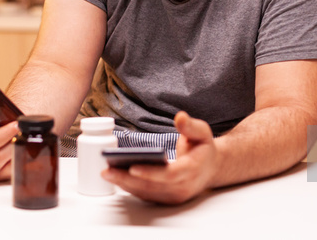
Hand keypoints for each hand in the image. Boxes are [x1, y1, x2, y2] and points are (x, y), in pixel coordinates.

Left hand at [101, 111, 218, 204]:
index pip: (169, 175)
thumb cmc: (203, 149)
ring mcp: (173, 196)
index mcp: (192, 170)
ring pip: (146, 193)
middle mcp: (182, 187)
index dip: (150, 173)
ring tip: (106, 172)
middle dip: (128, 179)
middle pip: (152, 187)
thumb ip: (191, 126)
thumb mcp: (203, 133)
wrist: (210, 169)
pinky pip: (145, 194)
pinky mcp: (165, 198)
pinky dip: (129, 187)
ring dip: (125, 184)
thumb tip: (180, 117)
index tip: (132, 167)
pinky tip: (115, 176)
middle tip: (107, 170)